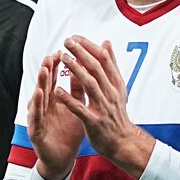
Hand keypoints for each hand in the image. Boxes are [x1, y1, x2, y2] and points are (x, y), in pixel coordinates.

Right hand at [28, 52, 85, 179]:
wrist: (63, 158)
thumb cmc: (68, 133)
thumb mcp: (76, 108)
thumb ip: (77, 91)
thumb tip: (81, 70)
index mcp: (54, 101)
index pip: (54, 80)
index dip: (57, 66)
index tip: (62, 52)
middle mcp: (44, 107)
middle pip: (44, 85)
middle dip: (47, 70)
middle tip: (51, 55)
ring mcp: (38, 118)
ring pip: (38, 98)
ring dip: (41, 84)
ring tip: (45, 70)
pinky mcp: (36, 131)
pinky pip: (35, 117)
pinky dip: (36, 106)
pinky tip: (39, 95)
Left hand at [53, 36, 155, 178]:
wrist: (123, 141)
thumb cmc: (117, 114)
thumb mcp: (118, 87)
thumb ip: (111, 65)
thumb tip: (106, 42)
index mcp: (115, 84)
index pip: (104, 59)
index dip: (89, 46)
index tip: (76, 37)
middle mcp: (111, 93)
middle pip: (96, 68)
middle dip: (81, 53)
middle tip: (67, 41)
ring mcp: (103, 107)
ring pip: (90, 85)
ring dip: (76, 70)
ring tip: (63, 58)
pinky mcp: (94, 122)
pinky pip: (79, 109)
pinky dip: (68, 99)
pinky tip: (57, 91)